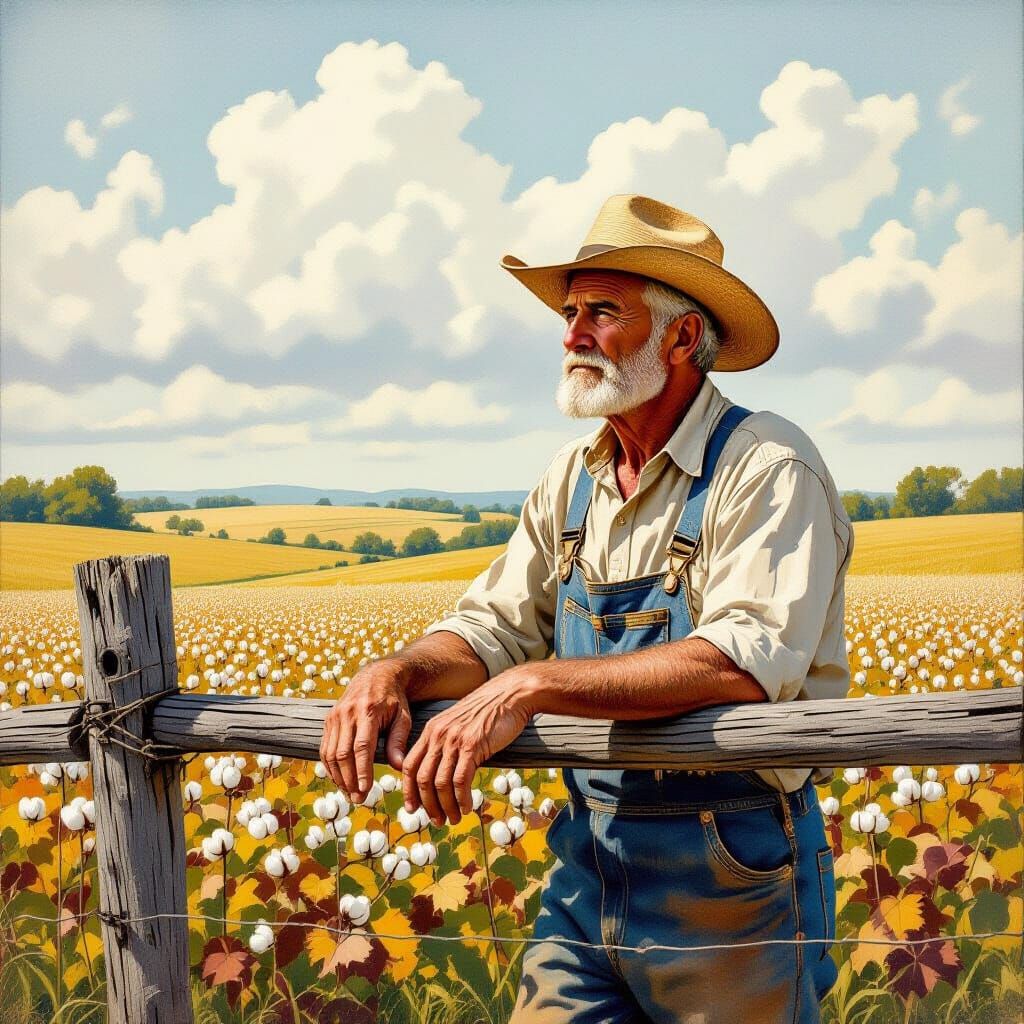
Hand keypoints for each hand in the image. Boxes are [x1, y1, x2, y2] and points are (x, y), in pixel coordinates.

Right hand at [319, 661, 411, 802]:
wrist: (376, 676)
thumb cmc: (394, 700)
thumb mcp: (403, 717)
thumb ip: (399, 741)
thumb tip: (400, 768)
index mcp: (368, 711)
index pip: (362, 747)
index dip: (362, 770)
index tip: (365, 789)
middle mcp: (348, 713)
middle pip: (343, 753)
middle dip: (349, 779)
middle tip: (359, 798)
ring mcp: (335, 716)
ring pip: (331, 753)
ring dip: (339, 777)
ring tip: (350, 793)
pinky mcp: (328, 719)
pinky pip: (325, 748)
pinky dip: (331, 767)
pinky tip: (340, 780)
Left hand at [400, 670, 536, 827]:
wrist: (511, 694)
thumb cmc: (489, 712)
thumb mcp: (459, 724)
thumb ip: (447, 742)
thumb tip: (442, 772)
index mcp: (431, 730)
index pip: (408, 765)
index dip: (409, 791)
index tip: (413, 809)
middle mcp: (439, 735)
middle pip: (422, 778)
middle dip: (427, 805)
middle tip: (437, 821)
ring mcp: (455, 740)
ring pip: (440, 783)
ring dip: (446, 807)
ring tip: (453, 818)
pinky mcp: (472, 745)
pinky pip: (460, 781)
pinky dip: (461, 799)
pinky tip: (467, 807)